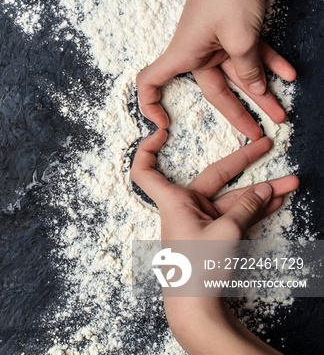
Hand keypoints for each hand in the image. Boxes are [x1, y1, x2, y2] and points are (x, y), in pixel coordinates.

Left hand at [130, 130, 298, 354]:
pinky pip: (234, 214)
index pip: (146, 170)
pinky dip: (254, 208)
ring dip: (260, 192)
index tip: (161, 132)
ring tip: (291, 182)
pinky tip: (277, 198)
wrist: (196, 305)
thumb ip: (246, 207)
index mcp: (173, 201)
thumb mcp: (227, 232)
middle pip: (213, 177)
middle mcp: (183, 207)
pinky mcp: (213, 234)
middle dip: (244, 162)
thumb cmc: (198, 269)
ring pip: (231, 198)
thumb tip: (265, 189)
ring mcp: (199, 221)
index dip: (147, 149)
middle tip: (267, 145)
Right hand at [136, 0, 296, 140]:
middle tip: (258, 135)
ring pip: (239, 74)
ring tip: (282, 114)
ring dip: (262, 92)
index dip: (150, 105)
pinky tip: (290, 75)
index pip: (150, 82)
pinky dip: (270, 63)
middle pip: (215, 90)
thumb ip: (247, 69)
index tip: (164, 124)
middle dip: (240, 113)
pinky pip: (251, 53)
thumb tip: (256, 89)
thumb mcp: (240, 39)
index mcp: (183, 54)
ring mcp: (215, 41)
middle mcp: (196, 51)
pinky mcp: (233, 31)